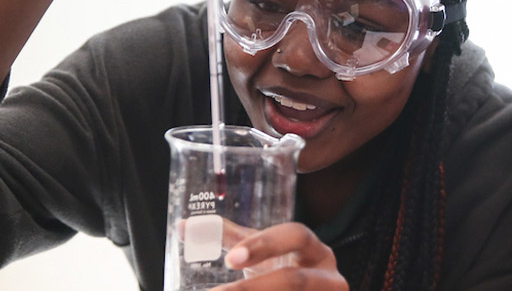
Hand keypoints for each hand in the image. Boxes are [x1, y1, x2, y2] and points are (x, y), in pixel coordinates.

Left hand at [211, 222, 348, 290]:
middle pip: (295, 281)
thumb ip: (230, 240)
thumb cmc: (282, 271)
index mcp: (314, 250)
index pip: (296, 236)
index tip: (229, 259)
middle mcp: (328, 277)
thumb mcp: (263, 255)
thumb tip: (184, 227)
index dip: (265, 244)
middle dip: (253, 289)